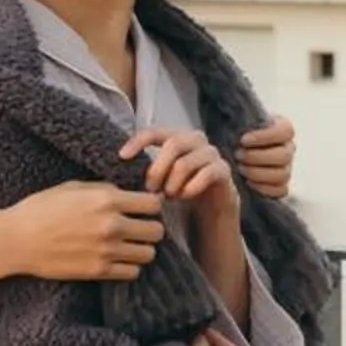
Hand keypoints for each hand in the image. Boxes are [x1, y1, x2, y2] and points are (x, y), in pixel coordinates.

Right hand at [0, 180, 164, 281]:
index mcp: (107, 200)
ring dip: (142, 248)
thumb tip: (128, 193)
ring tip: (129, 245)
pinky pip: (132, 273)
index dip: (151, 205)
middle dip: (151, 227)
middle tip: (139, 228)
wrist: (16, 240)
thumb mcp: (74, 187)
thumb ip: (105, 189)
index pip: (153, 204)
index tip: (144, 208)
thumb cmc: (41, 209)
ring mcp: (106, 251)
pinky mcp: (97, 272)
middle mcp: (112, 225)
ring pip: (148, 254)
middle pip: (156, 230)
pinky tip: (117, 260)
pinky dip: (129, 267)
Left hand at [123, 128, 237, 218]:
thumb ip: (149, 169)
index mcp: (178, 138)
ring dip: (172, 183)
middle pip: (173, 144)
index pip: (156, 131)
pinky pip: (206, 174)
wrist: (210, 213)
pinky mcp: (223, 171)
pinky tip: (185, 197)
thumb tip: (123, 166)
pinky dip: (190, 188)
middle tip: (151, 189)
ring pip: (185, 163)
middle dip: (157, 170)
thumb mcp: (161, 179)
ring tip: (169, 196)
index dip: (138, 141)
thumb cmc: (181, 193)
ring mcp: (212, 154)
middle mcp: (197, 140)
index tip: (122, 156)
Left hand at [237, 117, 295, 199]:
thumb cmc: (238, 134)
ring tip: (240, 169)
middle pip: (283, 155)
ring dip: (258, 173)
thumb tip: (238, 122)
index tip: (243, 139)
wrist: (235, 151)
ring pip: (282, 174)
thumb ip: (242, 120)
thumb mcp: (241, 123)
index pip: (285, 131)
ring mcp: (287, 168)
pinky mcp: (281, 185)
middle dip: (257, 157)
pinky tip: (248, 182)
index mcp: (284, 129)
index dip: (265, 136)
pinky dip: (264, 188)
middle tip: (238, 155)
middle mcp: (289, 148)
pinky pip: (280, 190)